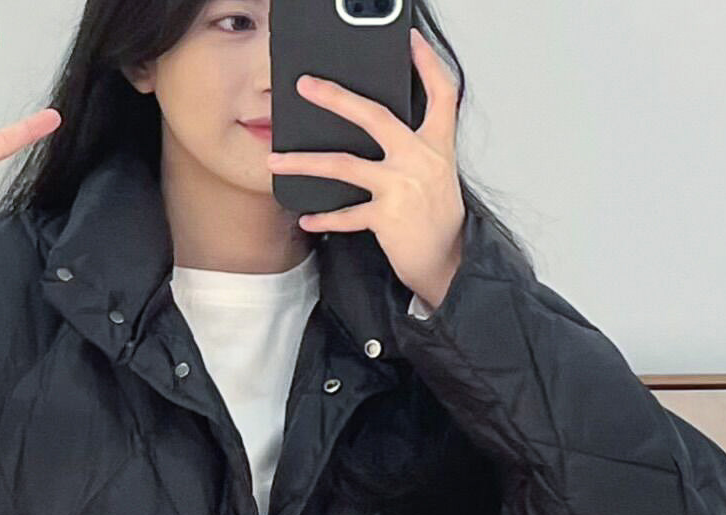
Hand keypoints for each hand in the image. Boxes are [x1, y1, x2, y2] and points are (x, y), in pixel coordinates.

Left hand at [266, 26, 465, 310]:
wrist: (448, 262)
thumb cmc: (439, 218)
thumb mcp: (438, 173)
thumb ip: (415, 147)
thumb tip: (379, 131)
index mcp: (437, 144)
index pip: (441, 92)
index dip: (427, 63)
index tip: (411, 40)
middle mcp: (419, 158)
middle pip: (375, 115)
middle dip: (336, 98)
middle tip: (307, 87)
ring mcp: (402, 186)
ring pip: (345, 165)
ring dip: (306, 162)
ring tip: (277, 160)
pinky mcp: (387, 217)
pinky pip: (346, 215)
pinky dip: (324, 218)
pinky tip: (306, 218)